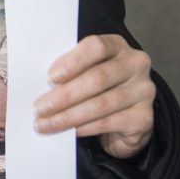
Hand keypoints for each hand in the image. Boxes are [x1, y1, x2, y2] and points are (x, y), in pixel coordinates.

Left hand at [33, 34, 154, 158]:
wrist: (124, 119)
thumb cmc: (96, 89)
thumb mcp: (84, 73)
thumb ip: (68, 71)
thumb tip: (36, 82)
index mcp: (117, 46)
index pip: (96, 46)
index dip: (72, 62)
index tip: (50, 77)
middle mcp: (136, 64)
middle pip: (97, 78)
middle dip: (64, 95)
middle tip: (40, 107)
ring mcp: (143, 91)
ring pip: (100, 104)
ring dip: (68, 116)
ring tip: (45, 123)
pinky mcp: (144, 117)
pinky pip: (108, 123)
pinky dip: (84, 128)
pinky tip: (68, 132)